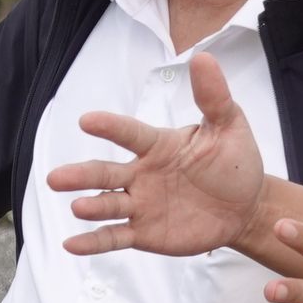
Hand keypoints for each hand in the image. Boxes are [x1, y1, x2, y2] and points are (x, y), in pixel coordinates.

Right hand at [46, 51, 268, 258]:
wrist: (246, 207)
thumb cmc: (235, 162)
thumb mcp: (229, 126)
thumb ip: (213, 97)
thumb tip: (203, 58)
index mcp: (158, 146)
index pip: (130, 133)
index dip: (110, 127)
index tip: (86, 120)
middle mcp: (142, 173)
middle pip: (106, 173)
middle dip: (82, 175)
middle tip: (56, 178)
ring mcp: (141, 204)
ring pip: (108, 204)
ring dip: (91, 206)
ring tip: (76, 207)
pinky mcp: (144, 232)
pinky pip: (115, 236)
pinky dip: (93, 241)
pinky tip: (72, 244)